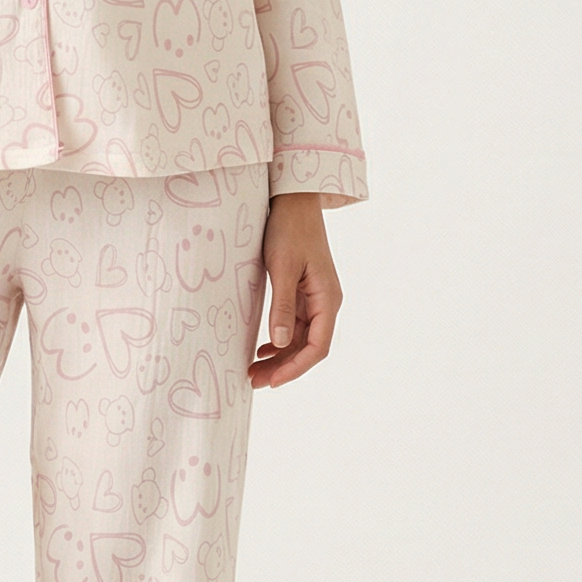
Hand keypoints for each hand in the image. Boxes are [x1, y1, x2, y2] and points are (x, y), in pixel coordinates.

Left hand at [249, 192, 341, 388]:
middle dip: (283, 367)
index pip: (317, 347)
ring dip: (280, 356)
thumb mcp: (282, 267)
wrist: (293, 200)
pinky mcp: (304, 291)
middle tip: (254, 381)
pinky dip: (280, 339)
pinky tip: (263, 348)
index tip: (272, 381)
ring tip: (253, 370)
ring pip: (300, 338)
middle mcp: (326, 302)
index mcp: (327, 299)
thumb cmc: (289, 229)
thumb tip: (281, 342)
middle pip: (309, 347)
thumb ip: (282, 306)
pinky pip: (296, 324)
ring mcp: (315, 298)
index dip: (295, 368)